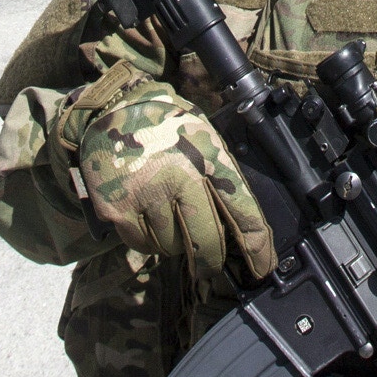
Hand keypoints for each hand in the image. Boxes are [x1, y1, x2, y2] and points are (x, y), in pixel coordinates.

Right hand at [73, 83, 278, 283]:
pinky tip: (143, 215)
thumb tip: (238, 228)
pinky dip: (146, 239)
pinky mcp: (118, 207)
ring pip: (171, 247)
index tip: (263, 267)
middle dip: (211, 261)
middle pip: (207, 241)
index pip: (242, 210)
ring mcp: (147, 193)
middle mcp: (180, 176)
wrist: (114, 108)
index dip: (256, 246)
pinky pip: (141, 243)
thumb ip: (220, 176)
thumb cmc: (167, 126)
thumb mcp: (203, 137)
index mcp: (209, 157)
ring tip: (164, 215)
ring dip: (173, 244)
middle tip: (209, 266)